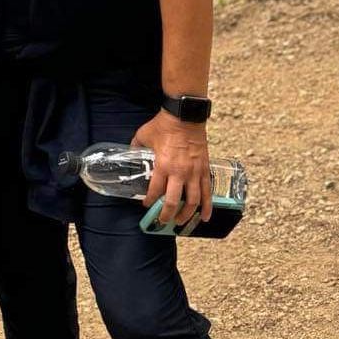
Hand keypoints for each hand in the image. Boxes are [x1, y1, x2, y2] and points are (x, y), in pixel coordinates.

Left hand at [132, 110, 213, 225]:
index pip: (155, 191)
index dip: (149, 202)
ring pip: (192, 202)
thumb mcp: (144, 135)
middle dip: (167, 215)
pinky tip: (205, 217)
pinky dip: (207, 207)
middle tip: (162, 221)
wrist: (184, 116)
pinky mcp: (205, 170)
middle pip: (174, 202)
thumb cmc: (163, 125)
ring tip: (181, 222)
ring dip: (186, 215)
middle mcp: (179, 173)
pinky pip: (207, 193)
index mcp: (162, 165)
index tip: (146, 205)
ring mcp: (194, 173)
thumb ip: (136, 147)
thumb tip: (131, 154)